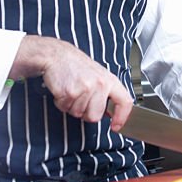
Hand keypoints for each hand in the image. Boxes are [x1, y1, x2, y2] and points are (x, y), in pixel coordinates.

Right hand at [10, 35, 133, 129]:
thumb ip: (106, 93)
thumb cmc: (76, 65)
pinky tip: (64, 89)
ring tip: (71, 90)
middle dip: (85, 112)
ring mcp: (85, 89)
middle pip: (95, 116)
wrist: (57, 55)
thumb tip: (110, 113)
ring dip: (72, 106)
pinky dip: (62, 102)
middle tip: (81, 99)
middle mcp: (100, 84)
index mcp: (109, 80)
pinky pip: (65, 108)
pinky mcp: (70, 92)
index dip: (122, 117)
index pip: (124, 102)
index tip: (116, 126)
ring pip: (78, 114)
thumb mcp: (98, 75)